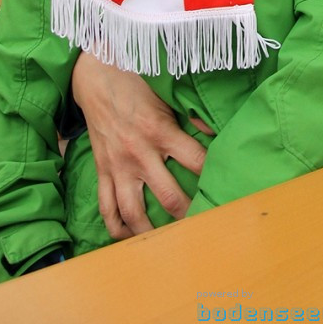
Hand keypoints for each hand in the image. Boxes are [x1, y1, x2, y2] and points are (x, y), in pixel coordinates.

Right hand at [71, 52, 208, 239]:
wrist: (95, 79)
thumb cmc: (136, 84)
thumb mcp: (166, 94)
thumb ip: (190, 115)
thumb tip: (215, 131)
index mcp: (160, 131)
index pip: (195, 160)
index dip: (212, 175)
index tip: (226, 189)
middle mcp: (139, 153)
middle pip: (168, 196)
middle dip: (188, 215)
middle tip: (203, 229)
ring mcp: (118, 166)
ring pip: (133, 212)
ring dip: (151, 232)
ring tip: (167, 244)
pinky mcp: (102, 172)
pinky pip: (106, 208)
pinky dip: (117, 227)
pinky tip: (129, 237)